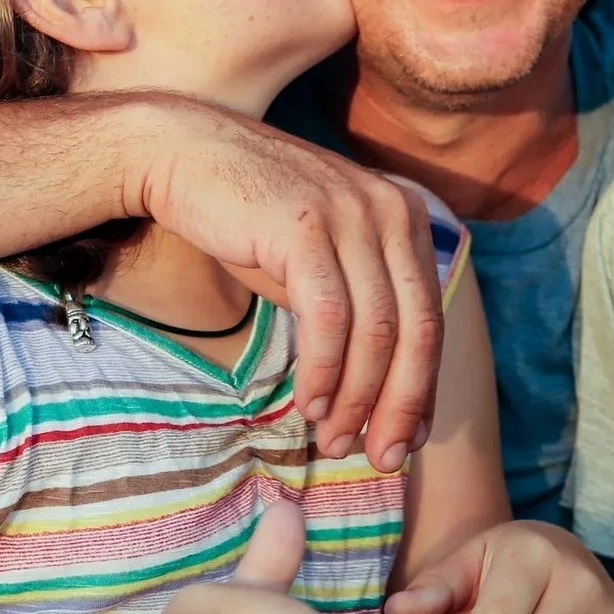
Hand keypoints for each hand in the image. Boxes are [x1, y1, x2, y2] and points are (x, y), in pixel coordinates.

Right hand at [131, 97, 442, 473]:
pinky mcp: (308, 227)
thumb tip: (383, 393)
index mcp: (404, 218)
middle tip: (380, 458)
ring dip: (358, 397)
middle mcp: (391, 211)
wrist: (184, 154)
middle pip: (415, 330)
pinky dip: (325, 371)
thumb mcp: (321, 261)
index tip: (405, 442)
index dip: (421, 389)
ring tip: (335, 439)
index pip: (429, 320)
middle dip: (400, 405)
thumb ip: (359, 310)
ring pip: (376, 330)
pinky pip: (330, 317)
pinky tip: (312, 405)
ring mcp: (352, 214)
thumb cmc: (250, 218)